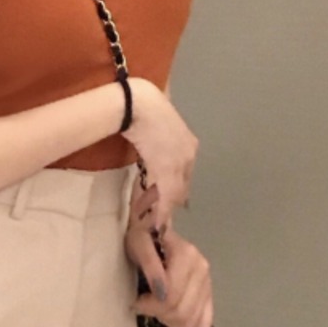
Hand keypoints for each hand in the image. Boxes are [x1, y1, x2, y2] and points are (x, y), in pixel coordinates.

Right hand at [119, 78, 197, 234]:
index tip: (171, 202)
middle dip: (173, 202)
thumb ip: (158, 143)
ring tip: (158, 222)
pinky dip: (163, 210)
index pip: (185, 173)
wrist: (138, 103)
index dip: (177, 189)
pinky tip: (158, 221)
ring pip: (176, 193)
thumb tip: (152, 153)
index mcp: (189, 143)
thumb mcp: (155, 128)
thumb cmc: (143, 109)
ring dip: (166, 208)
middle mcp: (189, 154)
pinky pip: (167, 196)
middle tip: (162, 218)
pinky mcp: (167, 169)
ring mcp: (180, 162)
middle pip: (183, 185)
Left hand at [124, 175, 213, 326]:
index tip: (137, 301)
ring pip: (192, 321)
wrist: (154, 231)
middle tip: (145, 305)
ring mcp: (208, 283)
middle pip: (182, 311)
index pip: (171, 296)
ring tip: (157, 308)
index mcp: (187, 255)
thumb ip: (149, 264)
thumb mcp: (138, 244)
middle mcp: (202, 269)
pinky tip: (172, 317)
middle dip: (159, 314)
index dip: (151, 305)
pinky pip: (203, 324)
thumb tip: (160, 290)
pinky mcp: (209, 295)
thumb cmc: (142, 238)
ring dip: (170, 321)